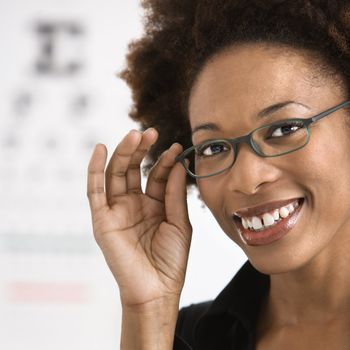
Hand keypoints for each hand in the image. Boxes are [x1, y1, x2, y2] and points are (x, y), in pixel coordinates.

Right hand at [87, 128, 191, 307]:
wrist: (157, 290)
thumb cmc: (171, 260)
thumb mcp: (179, 223)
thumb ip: (175, 194)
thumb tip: (176, 164)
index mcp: (154, 205)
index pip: (157, 175)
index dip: (165, 161)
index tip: (176, 148)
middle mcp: (134, 204)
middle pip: (134, 169)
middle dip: (142, 150)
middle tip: (151, 132)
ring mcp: (117, 210)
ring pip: (115, 174)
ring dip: (123, 154)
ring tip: (135, 136)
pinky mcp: (102, 219)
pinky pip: (95, 191)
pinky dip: (95, 170)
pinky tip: (101, 149)